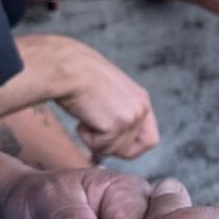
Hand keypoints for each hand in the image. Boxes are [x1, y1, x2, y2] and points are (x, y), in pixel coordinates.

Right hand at [47, 37, 159, 158]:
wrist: (68, 68)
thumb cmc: (79, 77)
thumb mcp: (109, 94)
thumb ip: (119, 112)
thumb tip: (114, 137)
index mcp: (141, 99)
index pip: (150, 139)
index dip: (131, 148)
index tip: (111, 144)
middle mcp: (142, 108)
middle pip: (132, 150)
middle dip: (109, 146)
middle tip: (93, 129)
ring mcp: (132, 116)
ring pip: (114, 150)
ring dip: (95, 141)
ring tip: (86, 117)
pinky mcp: (117, 124)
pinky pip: (100, 147)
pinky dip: (86, 138)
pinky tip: (82, 118)